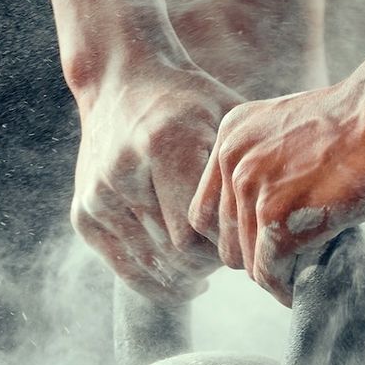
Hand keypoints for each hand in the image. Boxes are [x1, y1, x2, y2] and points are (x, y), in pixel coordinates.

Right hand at [71, 61, 242, 302]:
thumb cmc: (191, 104)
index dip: (229, 247)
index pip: (201, 231)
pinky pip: (127, 270)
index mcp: (166, 144)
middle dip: (211, 263)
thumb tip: (281, 227)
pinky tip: (183, 278)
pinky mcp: (83, 214)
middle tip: (231, 255)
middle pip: (178, 253)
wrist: (121, 82)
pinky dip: (158, 282)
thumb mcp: (228, 120)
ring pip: (154, 267)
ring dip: (186, 275)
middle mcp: (125, 171)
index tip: (247, 240)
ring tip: (208, 265)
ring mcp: (98, 195)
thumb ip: (251, 168)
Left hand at [188, 64, 364, 303]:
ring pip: (248, 263)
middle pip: (226, 243)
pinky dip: (288, 289)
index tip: (276, 240)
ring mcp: (251, 188)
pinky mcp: (277, 217)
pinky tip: (312, 284)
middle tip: (301, 258)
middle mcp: (231, 159)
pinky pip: (269, 275)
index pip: (209, 211)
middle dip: (262, 256)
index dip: (240, 235)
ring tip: (314, 266)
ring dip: (282, 272)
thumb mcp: (299, 130)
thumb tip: (271, 222)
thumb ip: (274, 163)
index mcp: (232, 134)